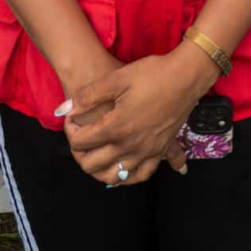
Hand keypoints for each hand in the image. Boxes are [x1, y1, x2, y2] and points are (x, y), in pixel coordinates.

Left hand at [60, 44, 218, 185]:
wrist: (186, 76)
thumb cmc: (152, 74)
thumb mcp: (117, 78)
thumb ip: (88, 95)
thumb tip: (64, 109)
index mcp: (116, 127)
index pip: (80, 141)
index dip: (70, 129)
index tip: (72, 118)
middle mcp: (129, 146)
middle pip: (92, 164)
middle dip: (79, 153)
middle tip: (80, 136)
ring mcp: (146, 151)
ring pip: (114, 176)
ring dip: (99, 170)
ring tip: (95, 155)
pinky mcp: (160, 151)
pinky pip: (141, 175)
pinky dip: (128, 177)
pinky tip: (122, 170)